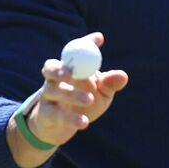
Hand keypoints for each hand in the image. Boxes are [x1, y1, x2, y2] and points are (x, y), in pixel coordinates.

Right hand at [8, 32, 128, 167]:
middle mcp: (54, 79)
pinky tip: (84, 122)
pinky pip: (56, 114)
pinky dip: (71, 118)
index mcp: (68, 68)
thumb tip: (123, 75)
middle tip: (75, 72)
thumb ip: (109, 83)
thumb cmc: (85, 103)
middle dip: (62, 67)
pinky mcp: (46, 115)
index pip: (72, 52)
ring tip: (89, 100)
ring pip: (53, 90)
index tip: (98, 39)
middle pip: (51, 67)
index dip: (84, 43)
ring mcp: (48, 96)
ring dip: (71, 94)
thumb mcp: (101, 93)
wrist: (64, 128)